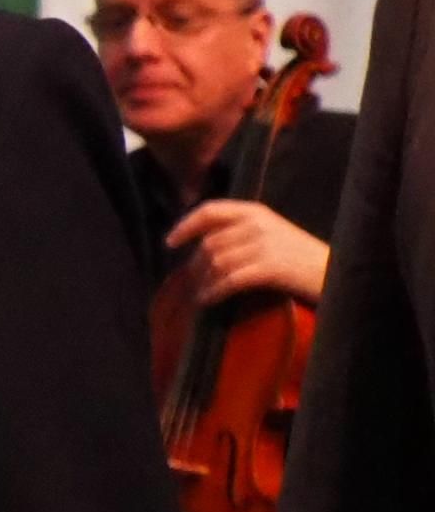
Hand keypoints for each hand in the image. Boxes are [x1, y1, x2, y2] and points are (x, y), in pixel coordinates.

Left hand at [169, 198, 328, 306]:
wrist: (340, 273)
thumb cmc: (305, 258)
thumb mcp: (274, 233)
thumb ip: (244, 232)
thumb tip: (206, 246)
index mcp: (257, 212)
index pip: (211, 211)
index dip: (186, 225)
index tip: (170, 242)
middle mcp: (258, 224)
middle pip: (209, 243)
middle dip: (195, 265)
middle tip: (191, 282)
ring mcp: (264, 245)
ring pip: (216, 262)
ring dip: (203, 281)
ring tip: (200, 294)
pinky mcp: (270, 268)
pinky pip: (229, 280)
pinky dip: (214, 292)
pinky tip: (209, 301)